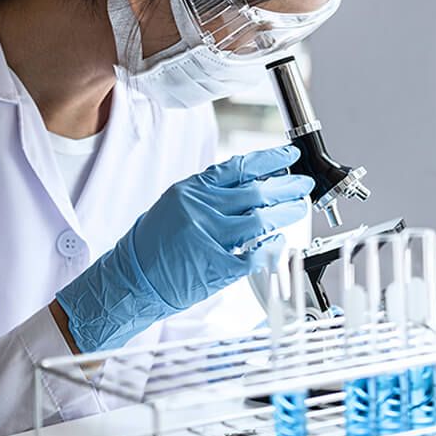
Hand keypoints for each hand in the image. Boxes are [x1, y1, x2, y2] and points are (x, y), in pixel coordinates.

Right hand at [56, 145, 312, 352]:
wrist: (132, 279)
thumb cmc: (153, 243)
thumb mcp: (176, 204)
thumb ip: (211, 194)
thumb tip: (250, 185)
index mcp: (193, 191)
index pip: (239, 168)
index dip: (270, 160)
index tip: (289, 157)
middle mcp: (202, 211)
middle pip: (257, 192)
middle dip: (287, 187)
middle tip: (304, 185)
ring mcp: (211, 239)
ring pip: (262, 221)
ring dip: (286, 213)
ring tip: (299, 208)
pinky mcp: (218, 267)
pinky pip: (255, 254)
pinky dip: (271, 247)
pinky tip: (280, 241)